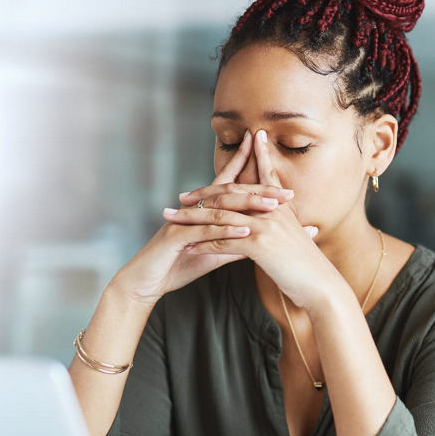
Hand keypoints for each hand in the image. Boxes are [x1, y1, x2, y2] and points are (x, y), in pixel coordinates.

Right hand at [109, 130, 297, 304]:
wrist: (147, 282)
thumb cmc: (179, 265)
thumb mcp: (214, 252)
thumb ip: (236, 242)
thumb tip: (263, 236)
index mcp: (203, 210)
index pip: (228, 183)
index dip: (246, 164)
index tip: (269, 152)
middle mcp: (193, 209)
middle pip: (230, 192)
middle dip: (259, 189)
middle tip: (287, 193)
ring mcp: (184, 220)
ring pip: (219, 208)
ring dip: (247, 206)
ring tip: (272, 206)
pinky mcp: (175, 237)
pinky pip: (204, 231)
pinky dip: (226, 230)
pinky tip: (245, 230)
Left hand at [178, 129, 339, 308]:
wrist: (322, 286)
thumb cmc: (309, 267)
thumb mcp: (296, 238)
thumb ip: (283, 224)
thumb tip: (273, 220)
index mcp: (281, 206)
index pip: (261, 175)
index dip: (247, 159)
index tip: (233, 148)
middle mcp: (273, 210)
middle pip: (230, 195)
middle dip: (203, 194)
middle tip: (181, 197)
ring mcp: (266, 226)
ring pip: (221, 217)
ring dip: (193, 219)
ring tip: (173, 220)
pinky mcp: (259, 245)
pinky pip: (224, 242)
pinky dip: (203, 244)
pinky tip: (187, 247)